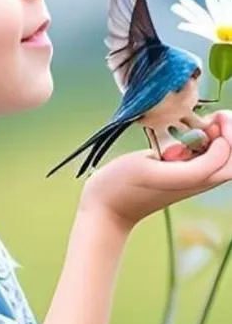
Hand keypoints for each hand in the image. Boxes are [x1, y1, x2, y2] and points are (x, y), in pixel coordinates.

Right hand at [79, 111, 231, 229]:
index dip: (231, 132)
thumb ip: (199, 166)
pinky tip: (184, 132)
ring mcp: (189, 175)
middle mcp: (200, 178)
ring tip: (198, 124)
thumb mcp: (162, 174)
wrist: (105, 205)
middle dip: (226, 131)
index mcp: (201, 179)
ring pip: (218, 151)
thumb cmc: (126, 187)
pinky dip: (199, 138)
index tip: (213, 117)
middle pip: (231, 153)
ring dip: (213, 133)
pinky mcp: (177, 170)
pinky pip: (201, 152)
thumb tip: (222, 143)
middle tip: (208, 119)